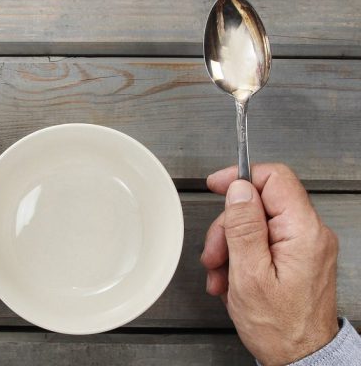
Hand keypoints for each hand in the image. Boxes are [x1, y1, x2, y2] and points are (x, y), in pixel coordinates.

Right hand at [201, 164, 338, 364]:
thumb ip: (243, 227)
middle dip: (227, 227)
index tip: (216, 184)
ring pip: (255, 224)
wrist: (299, 357)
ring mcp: (304, 246)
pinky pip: (262, 242)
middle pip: (259, 204)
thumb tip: (238, 190)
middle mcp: (310, 234)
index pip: (274, 178)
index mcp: (303, 232)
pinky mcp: (296, 257)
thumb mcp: (249, 275)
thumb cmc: (279, 327)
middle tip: (214, 254)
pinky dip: (240, 257)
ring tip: (221, 275)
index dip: (240, 178)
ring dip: (229, 246)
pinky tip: (231, 279)